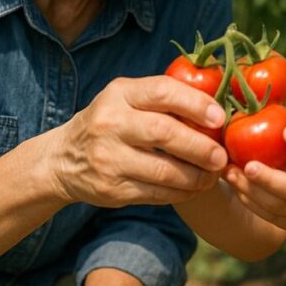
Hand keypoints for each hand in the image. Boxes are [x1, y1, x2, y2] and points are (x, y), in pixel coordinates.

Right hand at [45, 76, 228, 206]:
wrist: (64, 160)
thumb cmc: (112, 122)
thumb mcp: (126, 99)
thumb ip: (163, 98)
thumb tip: (218, 102)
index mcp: (119, 94)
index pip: (162, 92)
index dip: (196, 104)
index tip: (220, 117)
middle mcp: (110, 123)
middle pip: (164, 133)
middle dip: (200, 146)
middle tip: (221, 155)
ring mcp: (108, 158)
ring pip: (163, 170)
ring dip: (196, 175)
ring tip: (213, 174)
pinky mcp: (111, 189)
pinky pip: (156, 193)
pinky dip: (182, 192)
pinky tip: (195, 187)